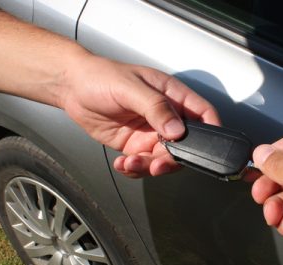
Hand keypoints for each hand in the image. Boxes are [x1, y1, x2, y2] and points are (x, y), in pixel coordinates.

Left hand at [59, 56, 219, 176]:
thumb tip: (177, 130)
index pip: (203, 114)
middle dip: (173, 159)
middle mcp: (166, 115)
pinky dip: (135, 170)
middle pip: (186, 144)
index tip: (205, 150)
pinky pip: (144, 164)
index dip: (211, 132)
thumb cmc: (100, 77)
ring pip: (165, 159)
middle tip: (157, 164)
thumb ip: (156, 108)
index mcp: (172, 95)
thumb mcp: (130, 88)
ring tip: (131, 163)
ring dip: (150, 167)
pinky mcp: (135, 145)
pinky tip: (122, 164)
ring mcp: (151, 132)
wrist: (72, 88)